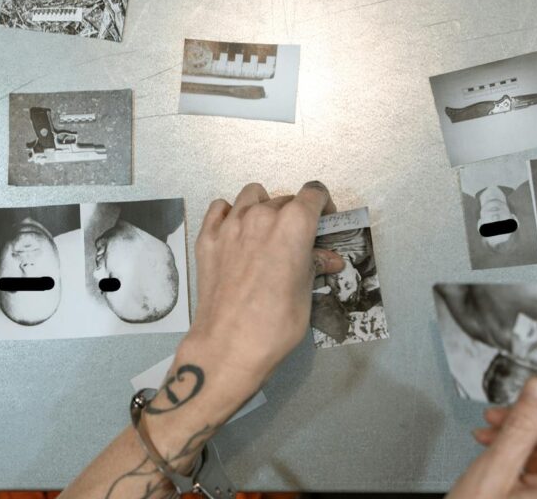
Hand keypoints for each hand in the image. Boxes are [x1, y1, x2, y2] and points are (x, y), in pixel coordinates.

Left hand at [176, 182, 342, 397]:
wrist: (229, 344)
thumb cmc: (277, 322)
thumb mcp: (305, 293)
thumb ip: (314, 266)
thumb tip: (329, 260)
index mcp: (293, 224)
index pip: (313, 193)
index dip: (323, 205)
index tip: (324, 222)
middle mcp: (262, 215)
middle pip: (284, 199)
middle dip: (294, 215)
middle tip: (295, 243)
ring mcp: (230, 224)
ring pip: (251, 196)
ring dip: (263, 207)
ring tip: (265, 233)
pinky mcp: (207, 237)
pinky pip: (219, 209)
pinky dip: (230, 214)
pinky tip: (235, 234)